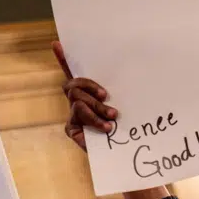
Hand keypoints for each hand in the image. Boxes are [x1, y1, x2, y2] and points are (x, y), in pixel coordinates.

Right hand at [52, 42, 168, 198]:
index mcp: (91, 92)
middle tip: (109, 99)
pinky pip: (78, 120)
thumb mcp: (130, 106)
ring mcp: (73, 116)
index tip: (57, 43)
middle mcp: (78, 101)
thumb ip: (126, 92)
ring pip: (76, 101)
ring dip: (95, 109)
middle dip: (90, 89)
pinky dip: (93, 123)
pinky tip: (106, 130)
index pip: (74, 72)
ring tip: (112, 120)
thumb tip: (140, 67)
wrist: (132, 156)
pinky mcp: (73, 130)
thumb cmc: (133, 127)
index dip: (64, 59)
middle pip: (73, 85)